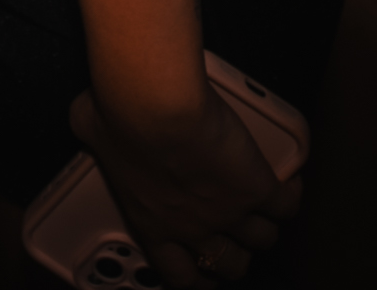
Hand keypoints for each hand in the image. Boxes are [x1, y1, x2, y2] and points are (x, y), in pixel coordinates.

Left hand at [69, 86, 298, 286]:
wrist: (154, 103)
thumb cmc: (116, 112)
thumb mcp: (91, 128)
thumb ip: (93, 134)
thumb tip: (86, 117)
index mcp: (153, 223)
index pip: (179, 272)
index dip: (195, 276)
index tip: (201, 270)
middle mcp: (192, 228)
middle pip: (228, 264)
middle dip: (234, 255)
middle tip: (236, 239)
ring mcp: (228, 212)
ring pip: (261, 240)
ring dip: (264, 228)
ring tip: (264, 211)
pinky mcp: (256, 188)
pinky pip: (285, 205)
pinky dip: (290, 198)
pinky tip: (288, 186)